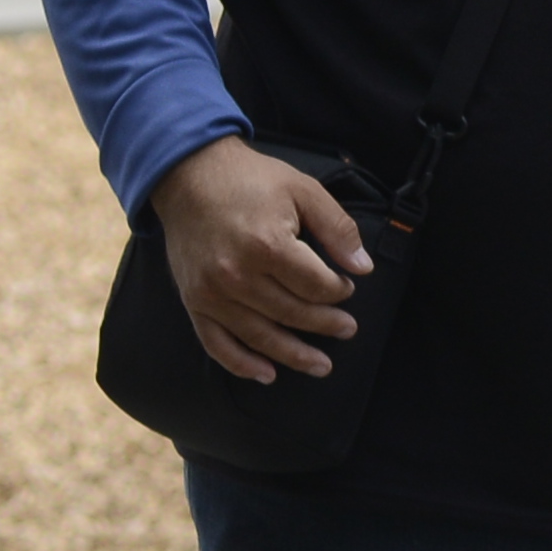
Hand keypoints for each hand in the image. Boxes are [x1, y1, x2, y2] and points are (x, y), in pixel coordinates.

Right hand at [149, 137, 372, 382]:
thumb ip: (338, 228)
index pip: (316, 286)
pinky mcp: (193, 300)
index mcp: (268, 246)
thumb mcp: (304, 190)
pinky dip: (241, 363)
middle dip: (324, 325)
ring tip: (320, 366)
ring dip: (292, 356)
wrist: (188, 176)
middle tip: (347, 330)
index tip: (347, 289)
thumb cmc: (251, 180)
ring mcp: (211, 292)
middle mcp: (236, 275)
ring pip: (260, 335)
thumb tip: (363, 267)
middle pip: (291, 313)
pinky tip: (266, 374)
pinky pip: (216, 342)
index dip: (338, 291)